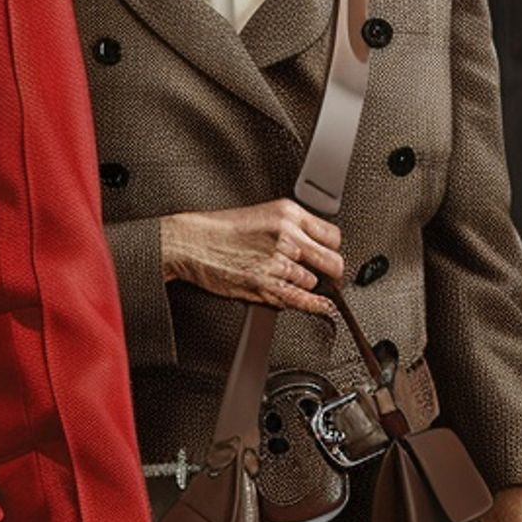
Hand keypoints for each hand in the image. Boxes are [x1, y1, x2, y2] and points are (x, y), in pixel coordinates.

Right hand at [160, 202, 341, 314]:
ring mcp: (277, 262)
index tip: (328, 256)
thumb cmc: (216, 230)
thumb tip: (313, 246)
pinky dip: (314, 306)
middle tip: (328, 278)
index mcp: (287, 214)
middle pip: (333, 262)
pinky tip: (320, 307)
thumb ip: (290, 227)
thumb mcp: (260, 214)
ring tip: (291, 283)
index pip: (333, 235)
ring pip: (314, 283)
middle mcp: (286, 236)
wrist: (188, 242)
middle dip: (332, 273)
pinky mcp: (265, 284)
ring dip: (306, 287)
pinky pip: (302, 300)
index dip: (332, 249)